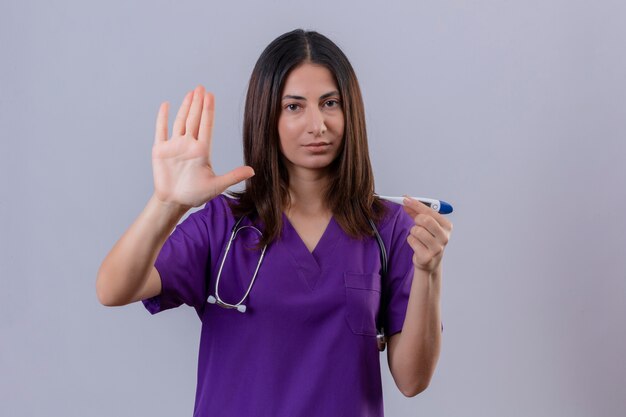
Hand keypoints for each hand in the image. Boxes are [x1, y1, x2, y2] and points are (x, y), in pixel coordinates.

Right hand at [152, 85, 254, 208]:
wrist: (174, 202)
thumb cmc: (195, 195)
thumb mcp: (217, 186)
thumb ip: (234, 176)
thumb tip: (253, 170)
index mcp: (202, 151)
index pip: (206, 126)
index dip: (208, 110)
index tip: (211, 95)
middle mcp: (189, 145)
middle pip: (194, 119)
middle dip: (198, 103)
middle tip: (201, 87)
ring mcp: (174, 146)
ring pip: (180, 122)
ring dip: (184, 107)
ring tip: (190, 93)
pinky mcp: (160, 150)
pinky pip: (161, 130)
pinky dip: (162, 118)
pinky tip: (166, 105)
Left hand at [403, 196, 452, 273]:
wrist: (430, 262)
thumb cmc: (428, 240)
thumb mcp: (426, 225)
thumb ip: (417, 212)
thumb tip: (406, 200)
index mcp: (447, 226)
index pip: (430, 211)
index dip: (416, 204)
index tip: (406, 199)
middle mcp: (444, 237)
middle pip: (425, 220)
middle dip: (417, 219)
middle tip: (416, 223)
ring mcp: (437, 248)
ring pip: (417, 230)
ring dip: (413, 232)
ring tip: (418, 237)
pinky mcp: (427, 257)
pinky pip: (412, 240)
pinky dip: (411, 240)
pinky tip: (417, 245)